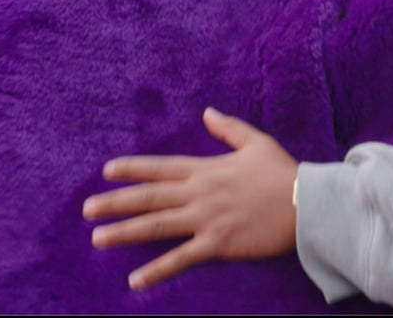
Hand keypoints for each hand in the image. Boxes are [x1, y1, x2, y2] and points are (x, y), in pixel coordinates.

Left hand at [83, 107, 298, 290]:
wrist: (305, 203)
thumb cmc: (283, 173)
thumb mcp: (255, 142)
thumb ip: (228, 128)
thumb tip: (208, 112)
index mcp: (206, 169)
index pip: (160, 167)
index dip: (131, 169)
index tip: (106, 171)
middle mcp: (199, 192)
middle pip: (149, 197)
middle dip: (115, 202)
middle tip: (86, 210)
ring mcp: (206, 218)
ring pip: (157, 226)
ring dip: (125, 232)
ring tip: (98, 238)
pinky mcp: (218, 243)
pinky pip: (181, 258)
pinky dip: (157, 270)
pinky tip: (135, 280)